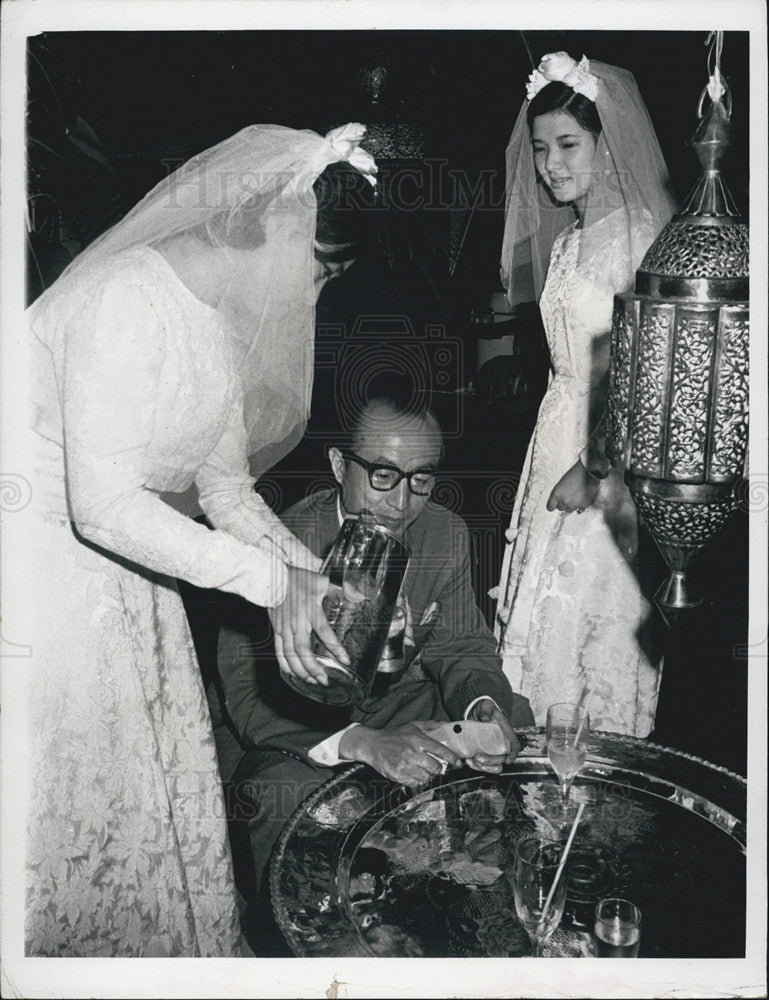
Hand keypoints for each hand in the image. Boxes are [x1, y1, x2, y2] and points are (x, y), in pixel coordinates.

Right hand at [267, 565, 349, 686]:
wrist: (272, 578)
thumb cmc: (299, 579)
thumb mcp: (323, 581)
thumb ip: (343, 588)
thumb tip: (361, 596)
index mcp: (310, 611)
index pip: (324, 632)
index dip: (335, 647)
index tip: (345, 660)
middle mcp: (297, 623)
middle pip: (303, 651)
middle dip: (313, 668)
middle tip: (324, 680)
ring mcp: (284, 629)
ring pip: (290, 656)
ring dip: (301, 671)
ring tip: (312, 681)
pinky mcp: (276, 631)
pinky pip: (279, 653)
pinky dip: (285, 666)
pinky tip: (294, 675)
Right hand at [339, 723, 459, 786]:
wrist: (372, 745)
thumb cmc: (393, 735)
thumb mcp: (411, 726)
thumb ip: (429, 725)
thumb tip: (445, 724)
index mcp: (417, 739)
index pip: (440, 750)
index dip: (452, 758)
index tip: (458, 763)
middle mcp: (412, 752)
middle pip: (435, 767)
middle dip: (437, 768)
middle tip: (434, 766)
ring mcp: (405, 765)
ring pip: (426, 777)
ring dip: (426, 775)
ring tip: (420, 769)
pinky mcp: (398, 775)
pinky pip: (415, 783)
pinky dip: (416, 780)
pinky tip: (412, 774)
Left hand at [465, 699, 521, 771]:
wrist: (475, 712)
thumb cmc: (484, 709)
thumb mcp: (486, 705)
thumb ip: (486, 710)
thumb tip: (484, 718)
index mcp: (505, 733)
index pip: (514, 745)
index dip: (513, 754)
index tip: (507, 760)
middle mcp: (500, 744)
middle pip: (502, 758)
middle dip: (490, 761)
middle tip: (477, 757)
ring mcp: (492, 750)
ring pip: (494, 766)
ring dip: (484, 767)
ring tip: (472, 761)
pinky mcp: (484, 753)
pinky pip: (483, 766)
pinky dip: (476, 767)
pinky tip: (468, 761)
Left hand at [546, 460, 600, 513]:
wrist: (589, 472)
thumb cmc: (575, 474)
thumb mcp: (561, 484)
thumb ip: (559, 494)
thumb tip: (559, 503)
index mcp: (556, 494)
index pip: (550, 507)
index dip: (553, 505)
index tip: (556, 504)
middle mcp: (564, 500)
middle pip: (560, 508)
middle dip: (564, 504)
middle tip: (569, 496)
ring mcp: (573, 504)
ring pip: (569, 510)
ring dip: (572, 505)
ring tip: (576, 495)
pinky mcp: (583, 506)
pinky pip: (579, 509)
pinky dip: (580, 505)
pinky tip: (582, 497)